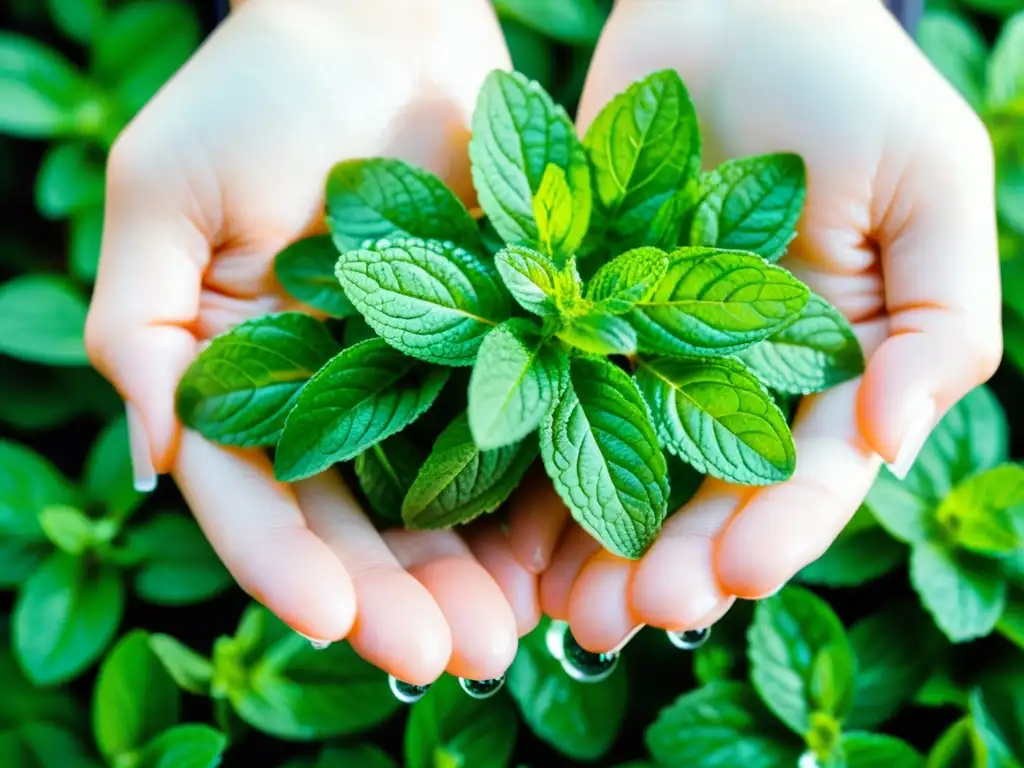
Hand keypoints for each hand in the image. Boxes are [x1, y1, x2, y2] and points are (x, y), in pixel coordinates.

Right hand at [85, 0, 539, 685]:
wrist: (386, 21)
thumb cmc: (259, 91)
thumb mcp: (164, 200)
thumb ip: (137, 337)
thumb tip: (150, 468)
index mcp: (238, 378)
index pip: (254, 498)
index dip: (287, 566)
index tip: (332, 622)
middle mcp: (327, 396)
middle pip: (355, 523)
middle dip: (397, 599)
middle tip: (454, 661)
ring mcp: (415, 379)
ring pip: (436, 503)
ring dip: (468, 577)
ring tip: (507, 640)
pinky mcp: (494, 348)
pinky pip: (512, 438)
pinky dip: (531, 506)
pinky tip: (556, 563)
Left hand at [504, 0, 1001, 650]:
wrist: (730, 7)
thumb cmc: (847, 85)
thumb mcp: (932, 189)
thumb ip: (940, 320)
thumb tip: (897, 437)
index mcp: (826, 369)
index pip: (805, 475)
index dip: (772, 531)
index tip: (730, 578)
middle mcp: (732, 379)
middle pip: (697, 495)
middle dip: (662, 564)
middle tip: (613, 622)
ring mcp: (645, 353)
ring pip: (613, 467)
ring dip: (583, 543)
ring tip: (552, 609)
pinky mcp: (569, 318)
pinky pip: (543, 396)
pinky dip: (520, 460)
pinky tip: (492, 524)